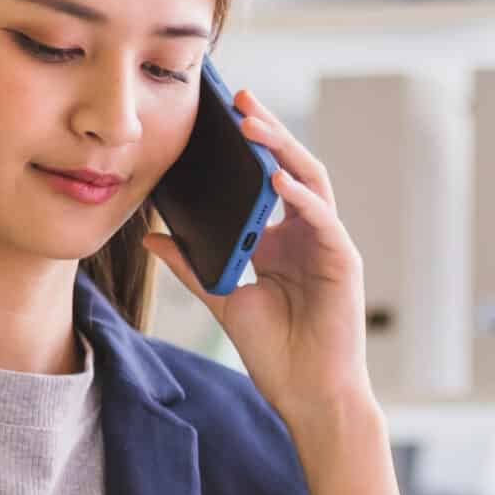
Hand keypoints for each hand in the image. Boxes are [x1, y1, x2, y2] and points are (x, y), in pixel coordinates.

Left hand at [144, 87, 370, 431]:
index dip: (246, 147)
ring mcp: (327, 244)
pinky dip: (300, 196)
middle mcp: (307, 234)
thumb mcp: (222, 299)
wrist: (308, 396)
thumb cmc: (276, 353)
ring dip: (283, 149)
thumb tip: (152, 237)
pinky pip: (322, 218)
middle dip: (266, 131)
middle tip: (237, 98)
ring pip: (310, 180)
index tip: (216, 117)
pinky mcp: (342, 262)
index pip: (265, 179)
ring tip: (254, 123)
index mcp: (281, 240)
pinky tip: (277, 179)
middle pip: (290, 167)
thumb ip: (191, 266)